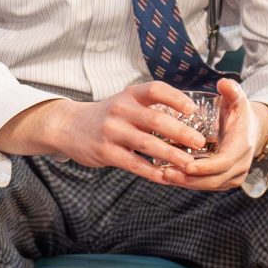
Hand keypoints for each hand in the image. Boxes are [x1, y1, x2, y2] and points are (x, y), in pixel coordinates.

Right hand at [33, 80, 209, 181]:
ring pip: (147, 144)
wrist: (68, 126)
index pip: (156, 90)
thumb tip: (191, 120)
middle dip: (180, 132)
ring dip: (171, 155)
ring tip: (189, 164)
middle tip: (199, 142)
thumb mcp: (125, 103)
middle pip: (155, 119)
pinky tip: (167, 177)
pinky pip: (134, 163)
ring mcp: (111, 131)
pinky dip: (152, 172)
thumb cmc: (107, 116)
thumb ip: (151, 108)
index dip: (176, 98)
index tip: (193, 110)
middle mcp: (120, 110)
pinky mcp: (105, 152)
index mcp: (129, 95)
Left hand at [164, 80, 266, 192]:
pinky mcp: (226, 181)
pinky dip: (190, 184)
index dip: (205, 167)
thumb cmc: (238, 113)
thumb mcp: (237, 99)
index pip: (224, 162)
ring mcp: (235, 175)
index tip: (185, 165)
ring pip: (209, 185)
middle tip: (166, 173)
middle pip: (214, 179)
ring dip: (187, 183)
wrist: (251, 129)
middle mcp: (241, 164)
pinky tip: (171, 178)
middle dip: (190, 178)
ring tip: (164, 176)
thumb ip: (232, 90)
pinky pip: (207, 186)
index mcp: (243, 146)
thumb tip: (224, 83)